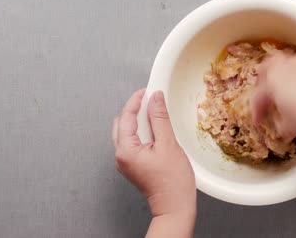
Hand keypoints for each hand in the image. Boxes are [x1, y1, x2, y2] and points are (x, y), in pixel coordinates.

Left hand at [112, 89, 195, 218]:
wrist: (174, 205)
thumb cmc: (172, 181)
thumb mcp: (168, 144)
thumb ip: (160, 118)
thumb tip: (156, 98)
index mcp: (126, 150)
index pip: (127, 117)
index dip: (136, 101)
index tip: (147, 91)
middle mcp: (121, 156)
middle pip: (123, 123)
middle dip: (136, 110)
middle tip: (152, 100)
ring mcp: (126, 162)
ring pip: (127, 132)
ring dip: (139, 121)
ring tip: (156, 114)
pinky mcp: (133, 165)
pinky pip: (133, 142)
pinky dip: (142, 132)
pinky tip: (155, 131)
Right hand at [252, 54, 295, 138]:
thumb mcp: (289, 126)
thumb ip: (279, 124)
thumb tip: (280, 124)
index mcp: (272, 81)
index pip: (258, 96)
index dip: (257, 111)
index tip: (259, 122)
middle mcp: (285, 68)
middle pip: (267, 67)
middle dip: (263, 81)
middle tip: (265, 95)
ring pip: (284, 64)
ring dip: (280, 75)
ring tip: (283, 90)